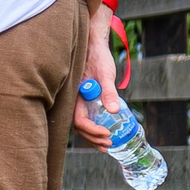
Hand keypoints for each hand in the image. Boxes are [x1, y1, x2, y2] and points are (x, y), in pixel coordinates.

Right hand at [71, 9, 119, 146]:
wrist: (93, 45)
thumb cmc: (98, 57)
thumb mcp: (105, 74)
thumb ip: (108, 92)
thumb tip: (114, 110)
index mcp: (76, 95)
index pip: (79, 120)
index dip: (92, 130)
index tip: (107, 133)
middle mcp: (75, 99)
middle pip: (79, 126)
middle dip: (93, 138)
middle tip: (109, 144)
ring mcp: (79, 99)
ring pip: (81, 123)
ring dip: (93, 136)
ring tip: (107, 143)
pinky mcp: (84, 97)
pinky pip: (86, 116)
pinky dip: (94, 127)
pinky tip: (104, 130)